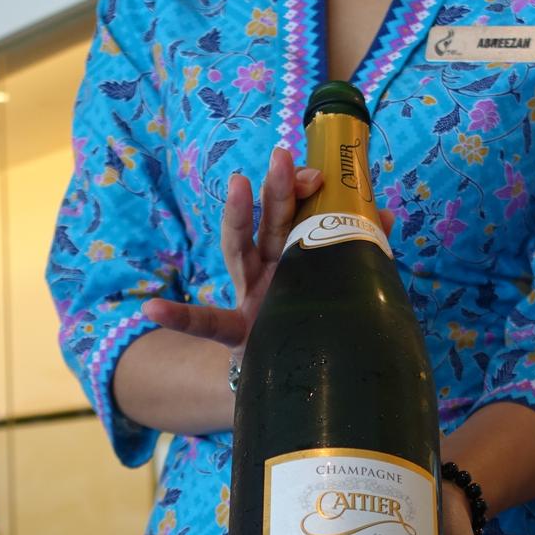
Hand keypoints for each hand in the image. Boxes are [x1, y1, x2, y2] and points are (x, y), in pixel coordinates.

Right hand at [140, 149, 397, 355]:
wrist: (287, 378)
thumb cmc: (305, 326)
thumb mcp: (328, 289)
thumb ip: (351, 254)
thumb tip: (383, 214)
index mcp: (290, 258)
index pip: (295, 215)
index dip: (303, 192)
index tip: (319, 173)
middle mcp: (265, 269)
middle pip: (270, 223)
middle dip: (277, 190)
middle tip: (282, 156)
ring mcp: (246, 297)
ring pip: (239, 250)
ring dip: (237, 217)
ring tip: (237, 185)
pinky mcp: (234, 333)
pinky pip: (204, 323)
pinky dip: (177, 316)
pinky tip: (152, 309)